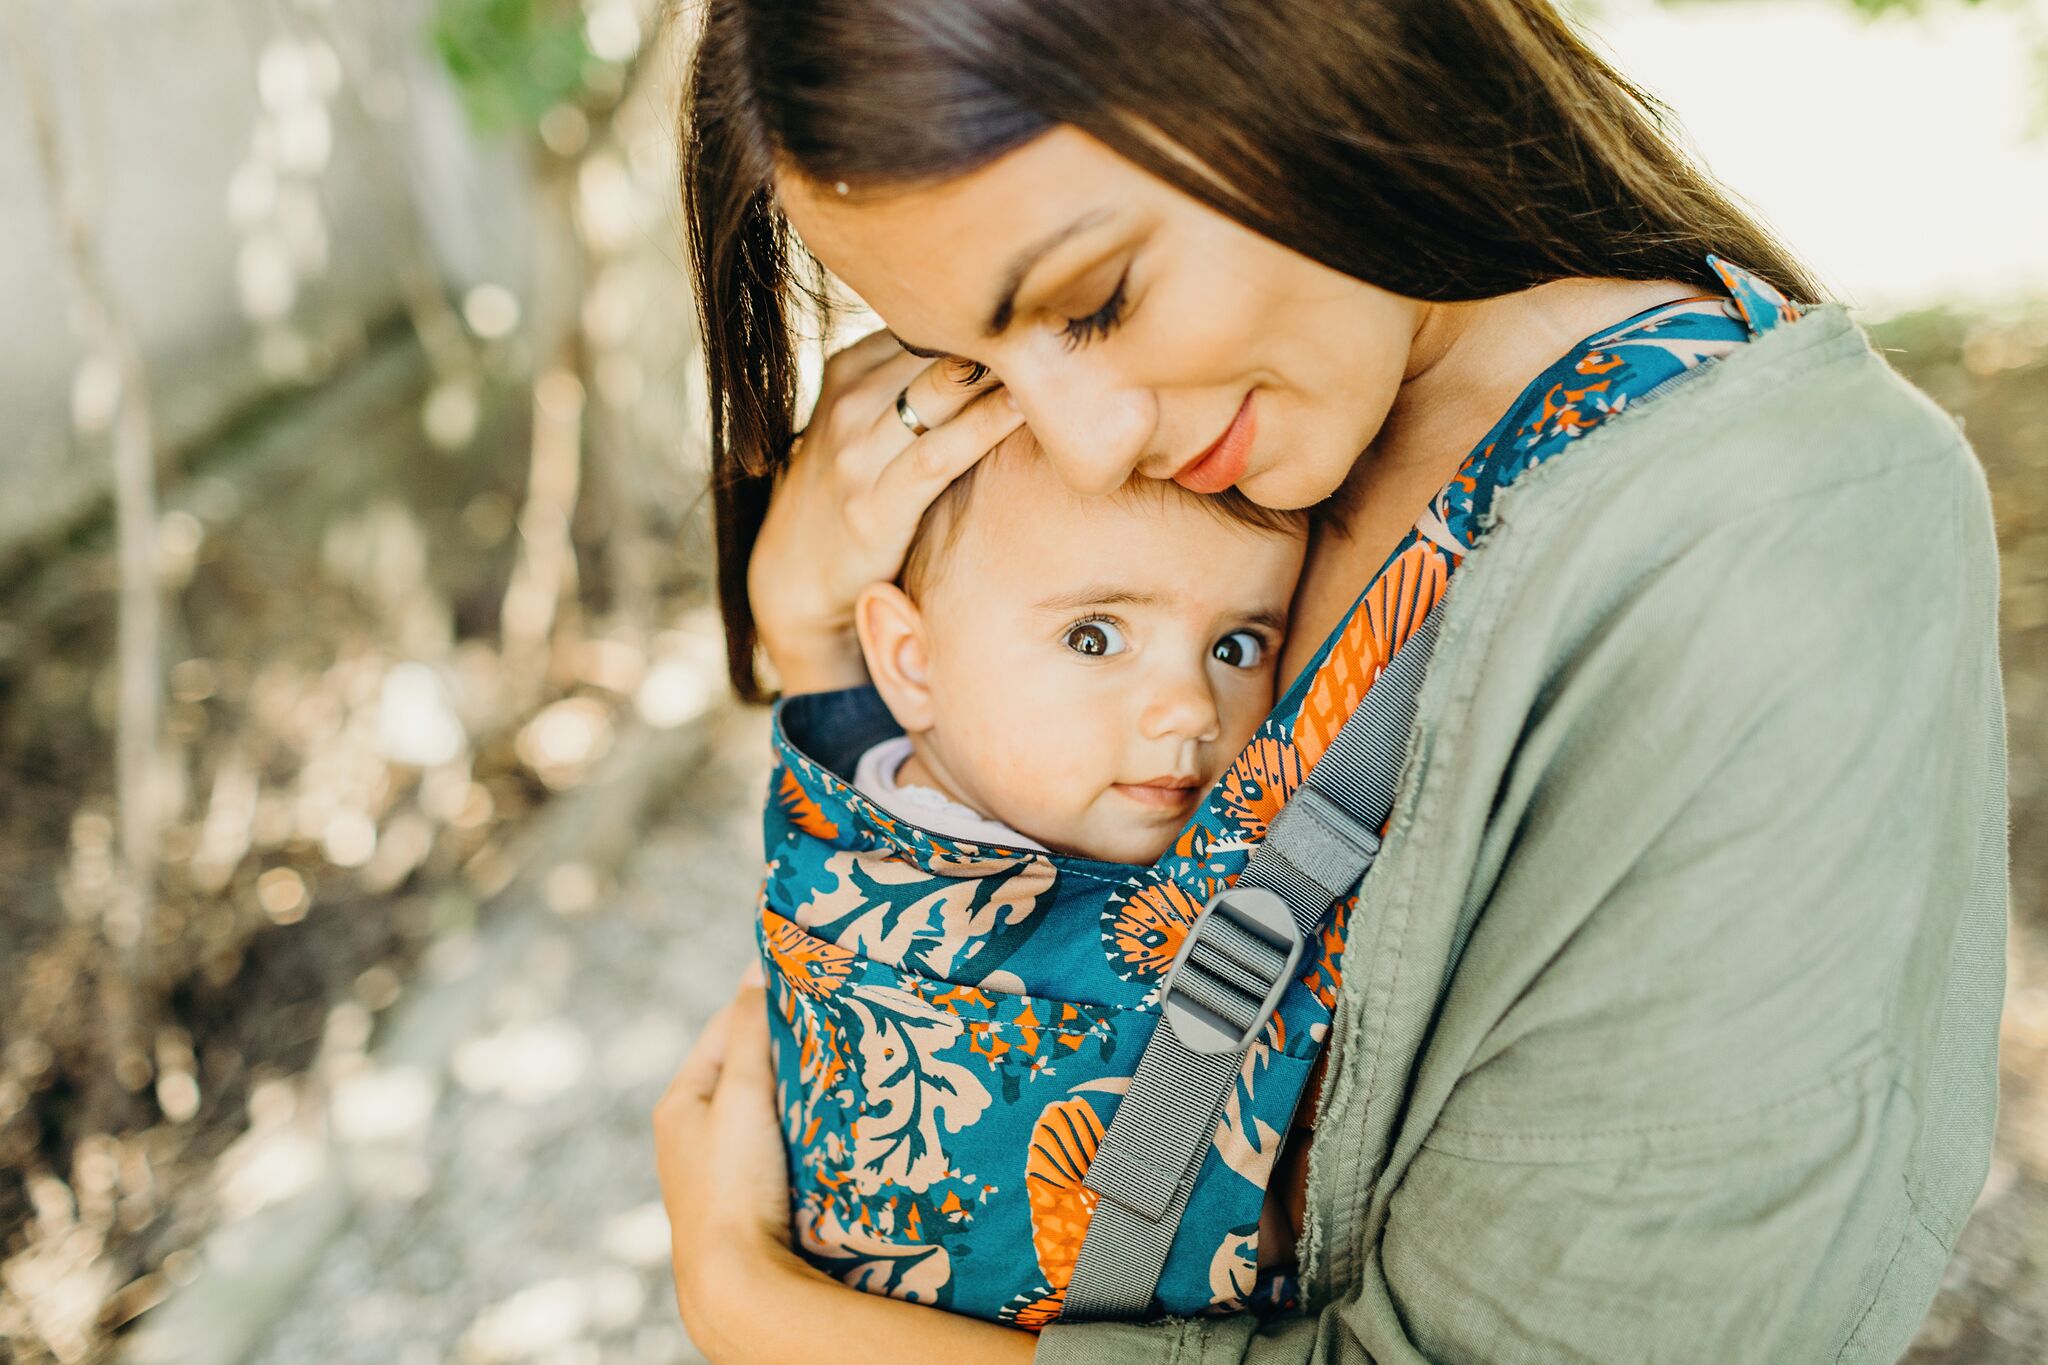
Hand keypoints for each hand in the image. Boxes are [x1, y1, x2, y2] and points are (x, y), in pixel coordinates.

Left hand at [653, 969, 1038, 1364]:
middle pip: (745, 1066)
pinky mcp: (744, 1193)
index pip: (727, 1026)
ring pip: (762, 1105)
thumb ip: (753, 1029)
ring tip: (836, 1066)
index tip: (810, 977)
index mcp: (680, 1101)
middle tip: (833, 1020)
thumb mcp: (742, 1093)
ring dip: (793, 1086)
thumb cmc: (733, 1182)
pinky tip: (827, 1120)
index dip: (767, 999)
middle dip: (785, 1043)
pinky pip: (773, 1140)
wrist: (737, 1281)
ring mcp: (717, 1165)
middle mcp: (691, 1131)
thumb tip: (759, 965)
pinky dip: (797, 1123)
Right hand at [748, 330, 1024, 693]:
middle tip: (1067, 316)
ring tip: (1060, 352)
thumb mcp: (874, 419)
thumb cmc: (859, 487)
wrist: (796, 573)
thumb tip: (1010, 348)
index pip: (933, 325)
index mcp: (852, 368)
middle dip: (1003, 332)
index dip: (994, 314)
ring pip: (940, 392)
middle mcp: (850, 402)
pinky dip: (983, 427)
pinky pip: (938, 456)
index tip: (1052, 302)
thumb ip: (923, 383)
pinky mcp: (871, 507)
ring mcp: (855, 454)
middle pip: (940, 350)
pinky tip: (1025, 409)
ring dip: (999, 370)